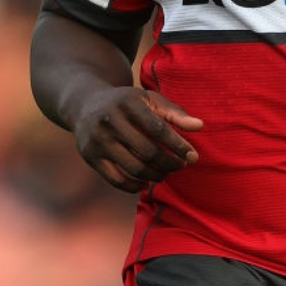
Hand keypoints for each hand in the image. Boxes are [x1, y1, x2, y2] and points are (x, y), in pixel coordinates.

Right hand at [72, 88, 202, 192]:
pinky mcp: (90, 157)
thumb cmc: (127, 103)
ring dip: (155, 175)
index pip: (159, 129)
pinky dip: (133, 186)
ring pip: (133, 167)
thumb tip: (200, 126)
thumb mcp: (150, 99)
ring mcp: (98, 141)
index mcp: (128, 104)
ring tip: (166, 174)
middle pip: (147, 151)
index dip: (178, 145)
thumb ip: (175, 112)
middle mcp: (110, 122)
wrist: (85, 104)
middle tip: (181, 166)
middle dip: (169, 162)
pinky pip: (115, 178)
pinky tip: (146, 184)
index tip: (192, 156)